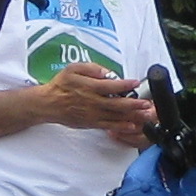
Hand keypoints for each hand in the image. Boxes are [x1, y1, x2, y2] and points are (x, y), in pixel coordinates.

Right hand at [39, 62, 155, 143]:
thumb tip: (107, 72)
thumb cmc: (61, 85)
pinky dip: (121, 126)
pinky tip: (131, 126)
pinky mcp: (91, 123)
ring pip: (115, 116)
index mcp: (88, 87)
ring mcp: (92, 114)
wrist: (48, 104)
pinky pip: (108, 126)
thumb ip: (91, 68)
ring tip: (145, 115)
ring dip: (132, 116)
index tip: (136, 82)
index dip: (125, 84)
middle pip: (116, 104)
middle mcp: (92, 102)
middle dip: (134, 104)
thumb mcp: (73, 69)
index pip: (110, 86)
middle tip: (147, 103)